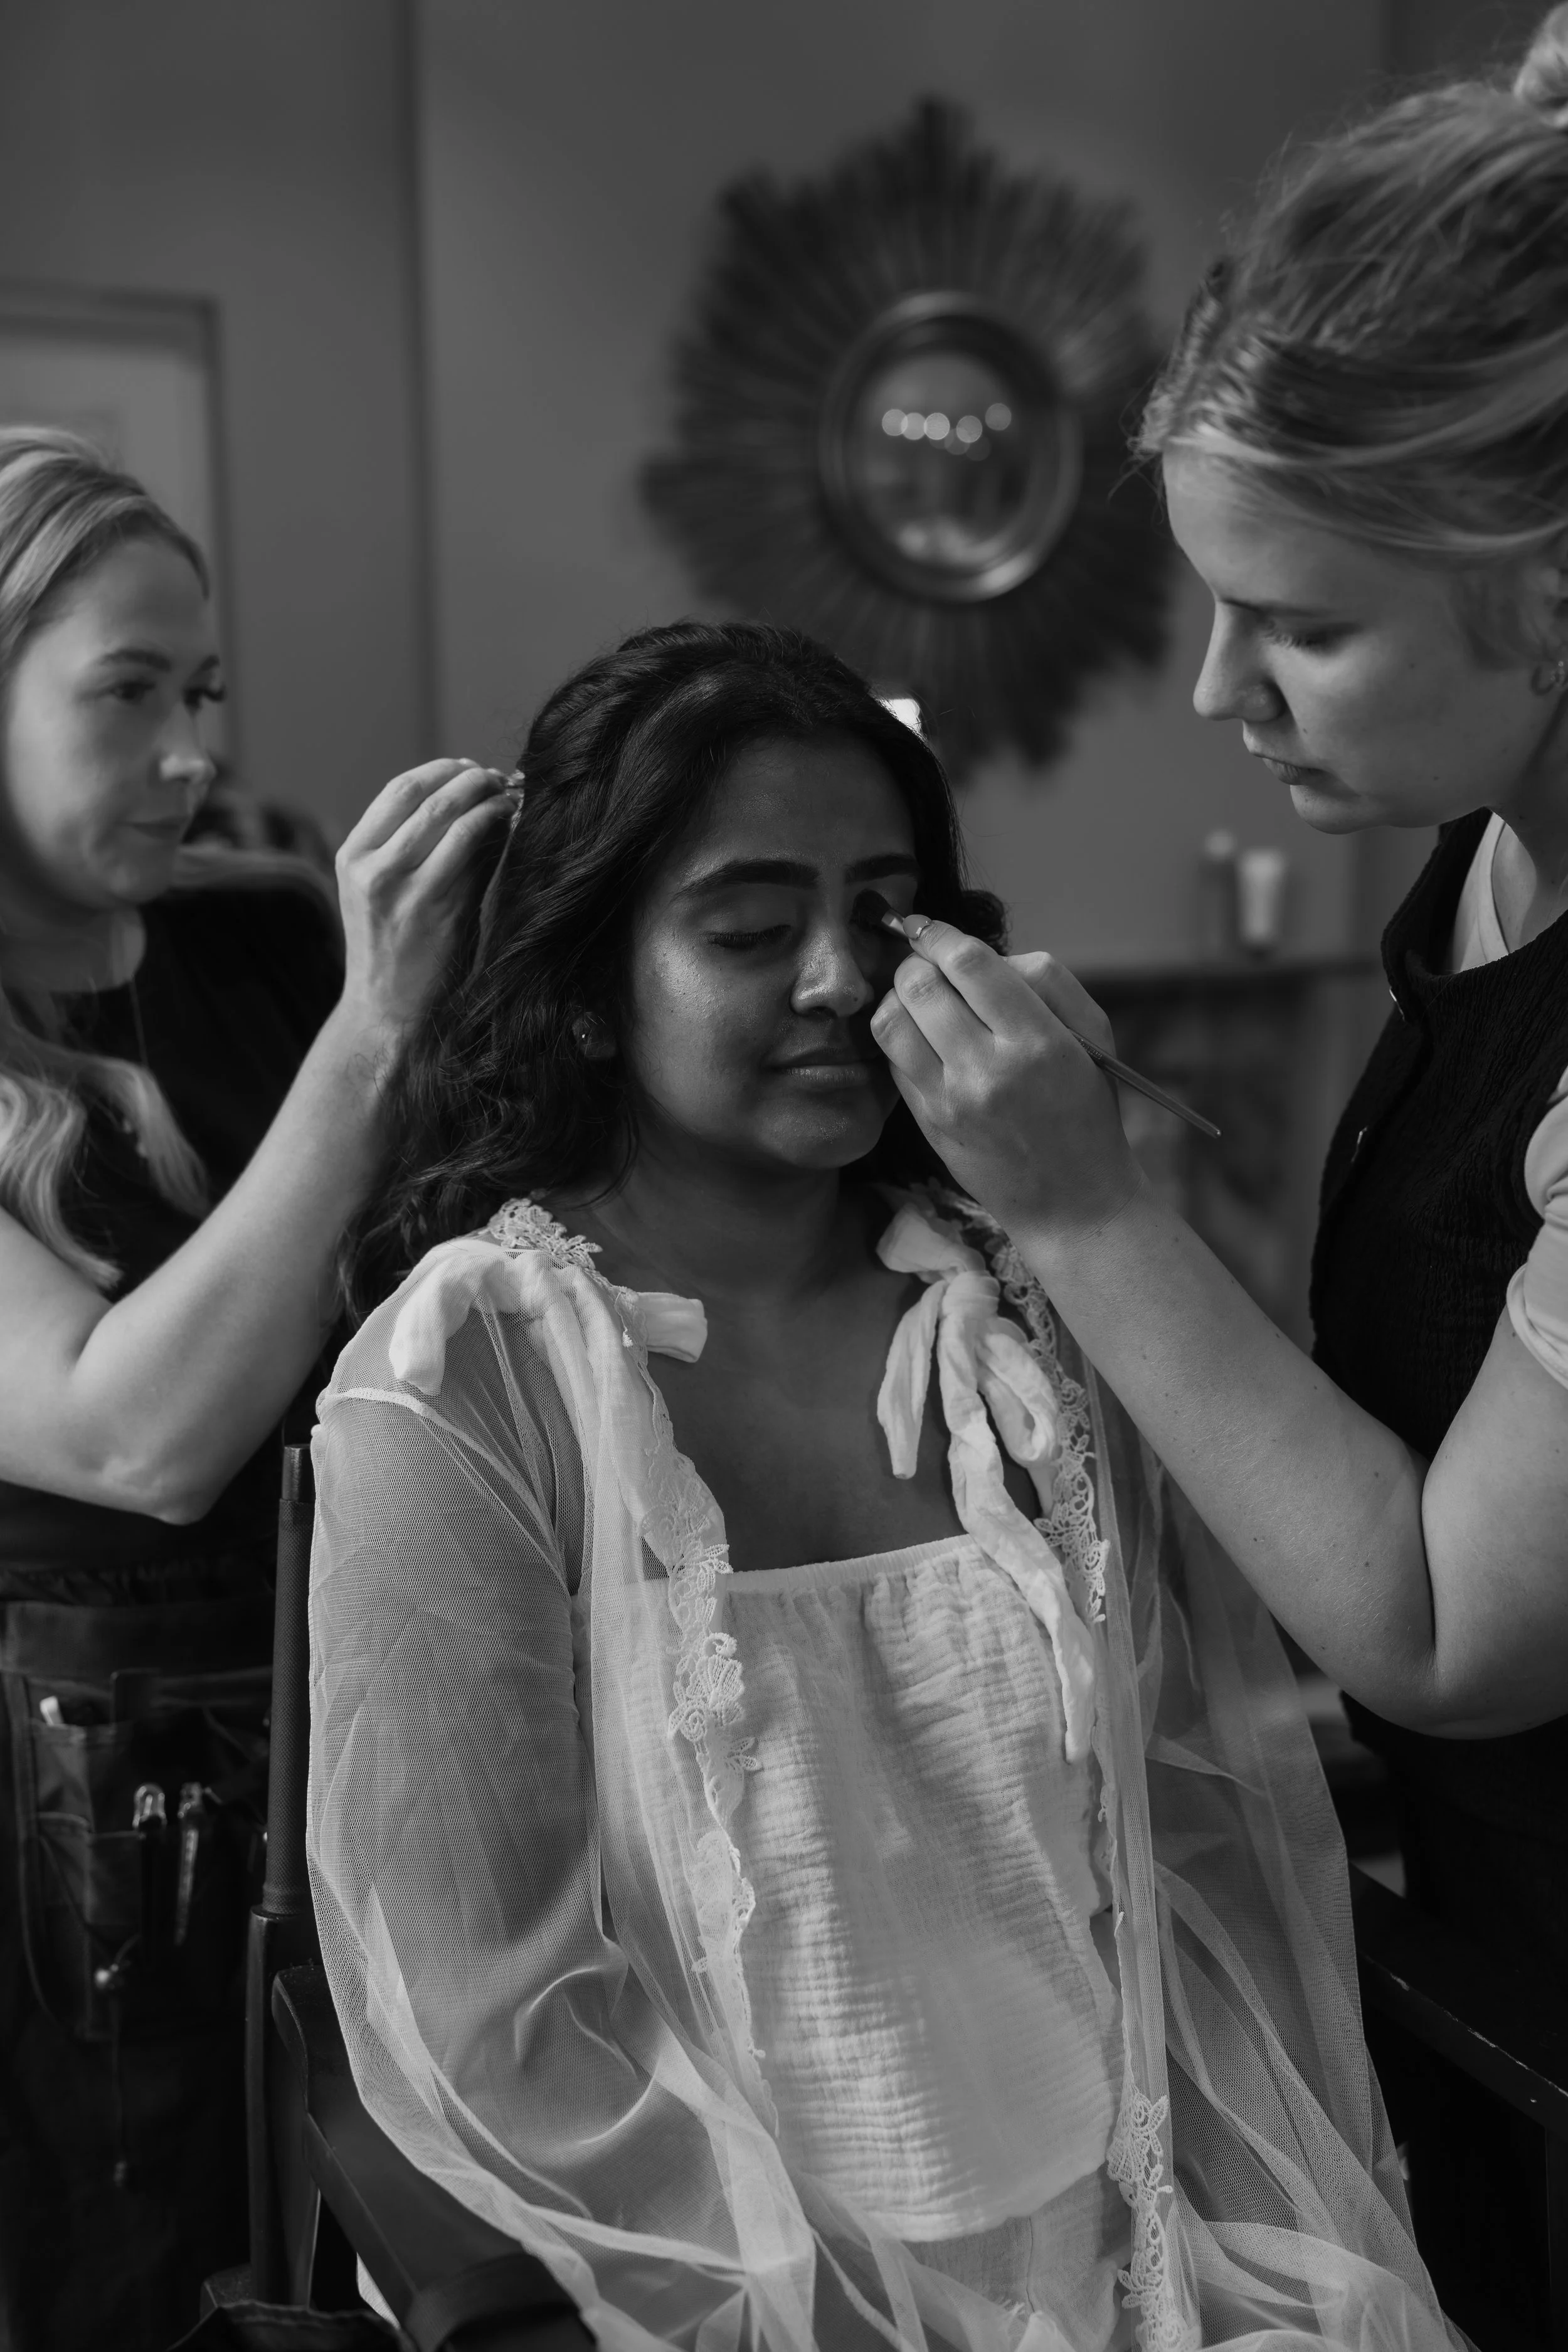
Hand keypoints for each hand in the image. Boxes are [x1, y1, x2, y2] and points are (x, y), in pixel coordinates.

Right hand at [331, 758, 511, 1044]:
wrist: (388, 1014)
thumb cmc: (399, 954)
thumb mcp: (389, 895)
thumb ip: (420, 849)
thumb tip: (476, 803)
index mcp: (352, 856)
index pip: (396, 790)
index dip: (439, 771)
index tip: (470, 769)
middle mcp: (369, 866)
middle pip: (422, 793)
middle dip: (466, 776)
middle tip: (497, 778)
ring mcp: (398, 886)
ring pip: (447, 814)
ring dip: (485, 795)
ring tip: (509, 795)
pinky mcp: (433, 905)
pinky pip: (469, 846)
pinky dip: (494, 824)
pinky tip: (510, 821)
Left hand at [869, 920, 1141, 1241]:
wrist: (1071, 1200)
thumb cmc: (1087, 1110)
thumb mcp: (1093, 1040)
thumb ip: (1047, 983)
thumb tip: (988, 955)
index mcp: (1039, 1042)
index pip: (971, 964)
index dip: (941, 935)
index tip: (930, 927)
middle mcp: (989, 1070)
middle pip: (922, 985)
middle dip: (915, 960)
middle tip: (924, 960)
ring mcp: (951, 1100)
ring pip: (892, 1020)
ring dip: (897, 996)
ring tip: (916, 996)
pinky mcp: (928, 1122)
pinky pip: (892, 1059)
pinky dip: (897, 1035)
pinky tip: (918, 1035)